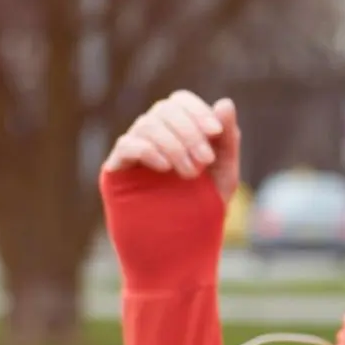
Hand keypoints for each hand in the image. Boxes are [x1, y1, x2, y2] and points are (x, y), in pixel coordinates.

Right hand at [102, 91, 241, 201]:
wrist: (182, 243)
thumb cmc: (204, 205)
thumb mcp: (224, 171)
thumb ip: (227, 138)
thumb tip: (225, 103)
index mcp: (177, 130)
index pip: (180, 101)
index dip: (197, 111)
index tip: (215, 132)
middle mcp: (153, 134)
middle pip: (164, 110)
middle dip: (189, 132)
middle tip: (205, 160)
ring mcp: (134, 150)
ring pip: (147, 125)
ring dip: (174, 145)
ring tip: (190, 174)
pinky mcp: (117, 169)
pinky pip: (126, 145)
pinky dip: (148, 150)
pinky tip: (165, 168)